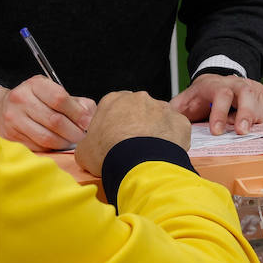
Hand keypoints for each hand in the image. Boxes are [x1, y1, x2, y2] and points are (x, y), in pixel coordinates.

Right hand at [0, 76, 95, 150]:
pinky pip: (38, 146)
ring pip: (47, 137)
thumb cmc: (34, 100)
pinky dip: (51, 148)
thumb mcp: (51, 92)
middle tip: (83, 137)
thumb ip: (75, 102)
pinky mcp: (10, 136)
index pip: (60, 98)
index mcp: (35, 84)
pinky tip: (56, 144)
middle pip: (55, 120)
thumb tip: (90, 117)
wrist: (1, 108)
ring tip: (71, 142)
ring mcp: (13, 118)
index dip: (77, 113)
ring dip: (64, 143)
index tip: (87, 122)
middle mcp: (21, 99)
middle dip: (74, 131)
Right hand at [76, 91, 190, 175]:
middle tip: (134, 146)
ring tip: (149, 153)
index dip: (116, 124)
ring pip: (159, 118)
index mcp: (113, 100)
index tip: (116, 138)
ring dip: (156, 132)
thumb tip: (89, 150)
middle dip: (138, 125)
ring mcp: (161, 108)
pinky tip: (164, 153)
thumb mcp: (84, 150)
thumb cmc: (109, 153)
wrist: (136, 163)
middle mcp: (138, 98)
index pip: (115, 107)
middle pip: (139, 110)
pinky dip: (173, 140)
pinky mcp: (179, 121)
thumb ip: (88, 143)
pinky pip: (177, 129)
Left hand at [170, 73, 262, 135]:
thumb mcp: (185, 101)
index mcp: (214, 85)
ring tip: (243, 131)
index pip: (221, 95)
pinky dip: (258, 119)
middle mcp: (233, 83)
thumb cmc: (200, 96)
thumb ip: (176, 111)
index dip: (220, 113)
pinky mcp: (258, 93)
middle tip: (241, 132)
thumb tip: (165, 121)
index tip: (216, 132)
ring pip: (257, 101)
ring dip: (252, 118)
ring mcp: (248, 86)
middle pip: (245, 94)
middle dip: (245, 114)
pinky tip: (248, 126)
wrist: (214, 82)